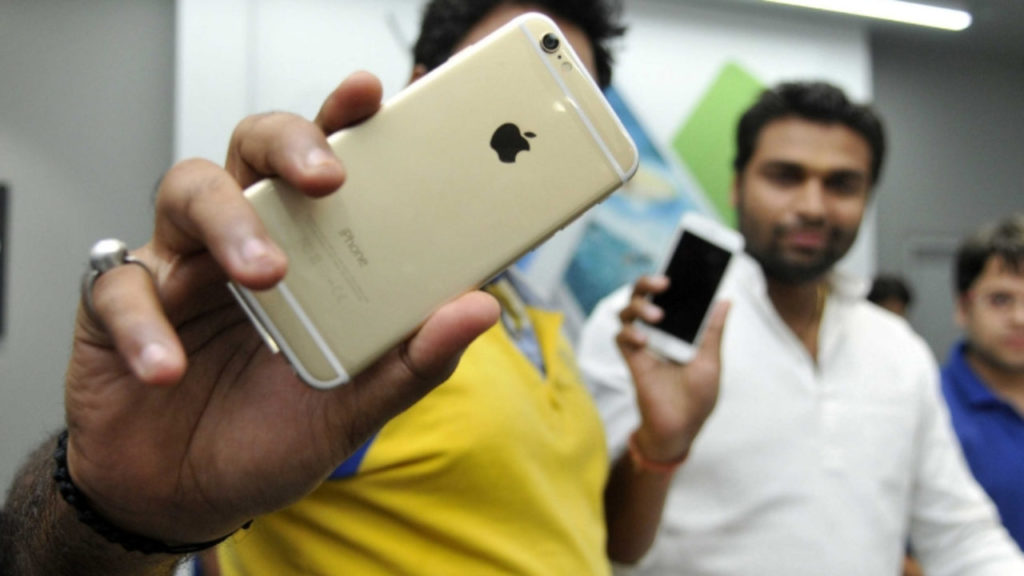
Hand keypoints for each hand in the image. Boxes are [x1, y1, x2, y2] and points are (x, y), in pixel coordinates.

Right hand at [63, 71, 498, 544]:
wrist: (183, 499)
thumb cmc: (268, 437)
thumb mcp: (352, 407)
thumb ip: (414, 360)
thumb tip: (481, 307)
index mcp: (304, 253)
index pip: (322, 166)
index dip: (341, 120)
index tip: (370, 92)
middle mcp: (242, 241)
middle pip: (253, 150)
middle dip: (290, 145)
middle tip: (328, 177)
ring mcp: (178, 267)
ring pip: (188, 191)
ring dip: (230, 224)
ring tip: (264, 276)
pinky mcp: (116, 305)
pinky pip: (121, 290)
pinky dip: (147, 327)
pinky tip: (169, 369)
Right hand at [615, 275, 728, 462]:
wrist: (680, 429)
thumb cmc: (698, 398)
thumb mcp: (711, 362)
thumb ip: (712, 331)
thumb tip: (724, 300)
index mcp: (680, 328)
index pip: (673, 294)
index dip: (673, 275)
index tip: (682, 260)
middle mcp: (659, 331)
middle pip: (644, 294)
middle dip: (648, 282)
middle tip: (664, 282)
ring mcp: (644, 344)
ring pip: (627, 310)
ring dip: (638, 305)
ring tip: (656, 314)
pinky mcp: (632, 359)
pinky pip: (621, 337)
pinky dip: (630, 333)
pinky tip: (643, 341)